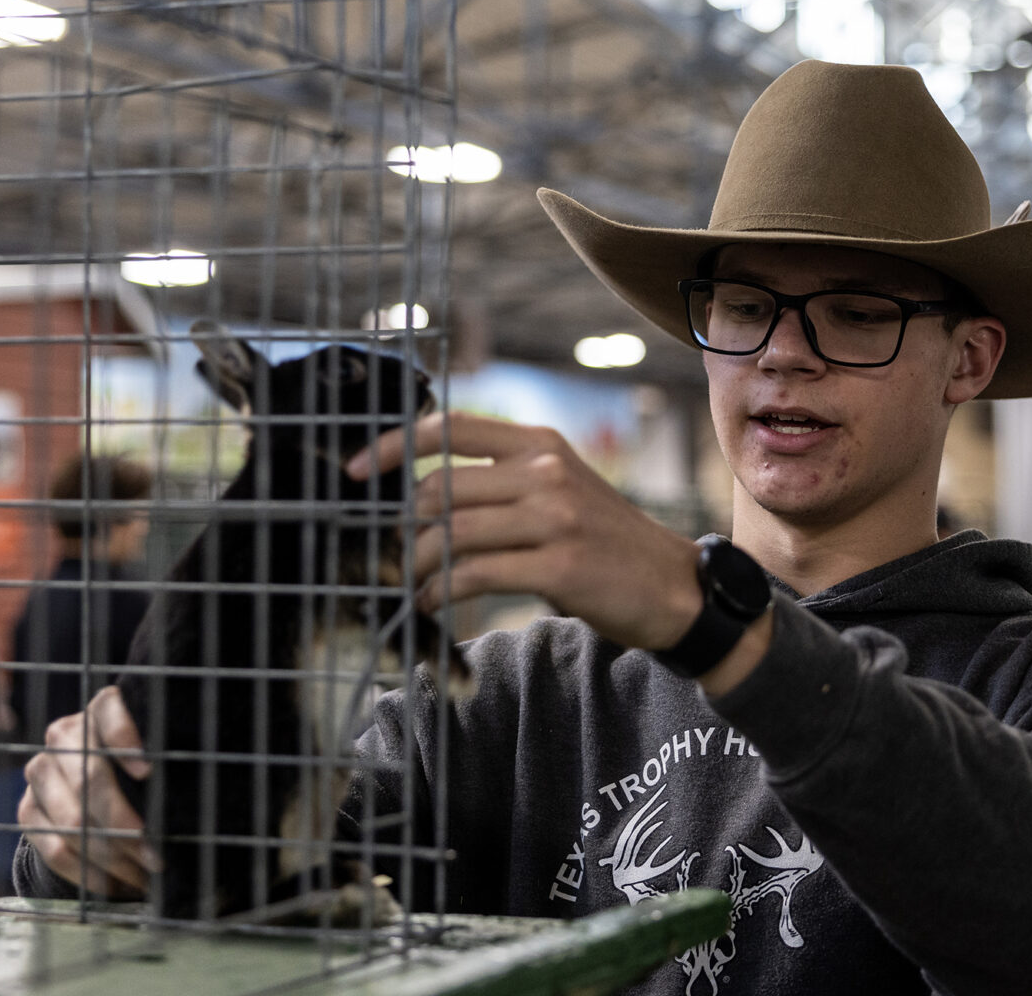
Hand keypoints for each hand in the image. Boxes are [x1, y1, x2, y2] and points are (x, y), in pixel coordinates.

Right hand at [18, 685, 158, 897]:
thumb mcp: (156, 759)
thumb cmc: (143, 772)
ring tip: (145, 877)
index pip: (109, 712)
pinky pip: (54, 848)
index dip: (125, 738)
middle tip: (158, 857)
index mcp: (102, 710)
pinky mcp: (26, 809)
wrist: (92, 792)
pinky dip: (88, 874)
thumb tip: (195, 801)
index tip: (148, 771)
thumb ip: (167, 763)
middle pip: (90, 780)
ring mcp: (40, 770)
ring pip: (73, 821)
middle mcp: (65, 735)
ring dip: (112, 857)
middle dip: (126, 825)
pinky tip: (115, 887)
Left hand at [347, 412, 703, 652]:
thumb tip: (425, 493)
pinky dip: (442, 591)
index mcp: (540, 444)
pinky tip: (432, 603)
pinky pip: (475, 574)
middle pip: (441, 489)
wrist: (674, 585)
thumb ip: (504, 480)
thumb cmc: (605, 541)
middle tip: (388, 553)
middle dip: (402, 526)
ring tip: (408, 583)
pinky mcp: (560, 566)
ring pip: (453, 534)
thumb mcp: (560, 488)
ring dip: (417, 565)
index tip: (356, 470)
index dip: (393, 445)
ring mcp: (554, 517)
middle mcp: (546, 471)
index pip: (451, 429)